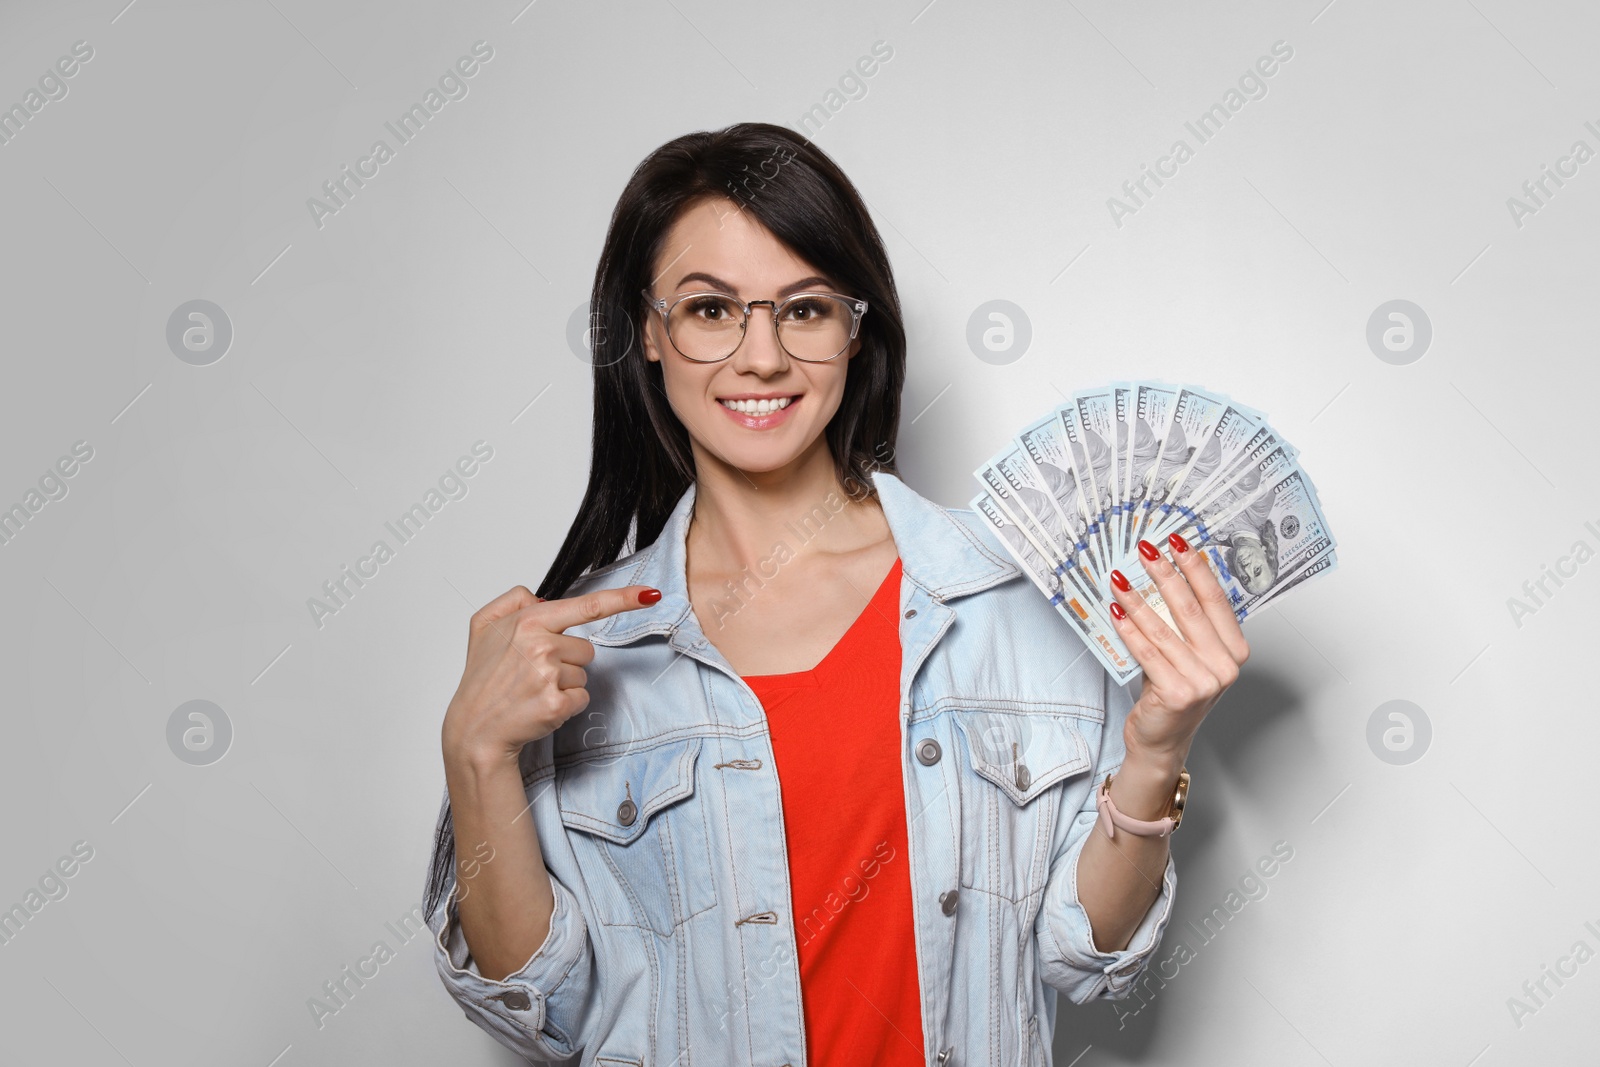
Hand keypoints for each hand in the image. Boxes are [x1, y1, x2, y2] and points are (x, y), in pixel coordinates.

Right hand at [441, 583, 660, 768]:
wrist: (474, 729)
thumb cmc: (482, 680)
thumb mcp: (483, 626)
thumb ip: (512, 601)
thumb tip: (545, 600)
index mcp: (527, 621)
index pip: (586, 605)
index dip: (623, 598)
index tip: (649, 594)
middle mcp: (540, 644)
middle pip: (585, 648)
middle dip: (565, 660)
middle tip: (532, 673)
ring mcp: (549, 675)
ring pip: (584, 674)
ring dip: (564, 684)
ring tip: (533, 691)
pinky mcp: (557, 703)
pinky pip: (582, 698)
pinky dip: (566, 705)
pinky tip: (540, 706)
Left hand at [1107, 533, 1249, 760]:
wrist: (1162, 740)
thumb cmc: (1173, 691)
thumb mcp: (1187, 654)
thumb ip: (1183, 624)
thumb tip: (1160, 576)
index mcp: (1235, 649)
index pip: (1216, 599)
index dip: (1196, 568)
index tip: (1178, 542)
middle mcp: (1226, 665)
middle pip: (1190, 608)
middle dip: (1165, 574)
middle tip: (1146, 550)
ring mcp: (1205, 682)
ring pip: (1164, 629)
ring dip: (1137, 600)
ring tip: (1118, 579)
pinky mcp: (1180, 694)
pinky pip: (1148, 652)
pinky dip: (1129, 630)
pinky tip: (1116, 612)